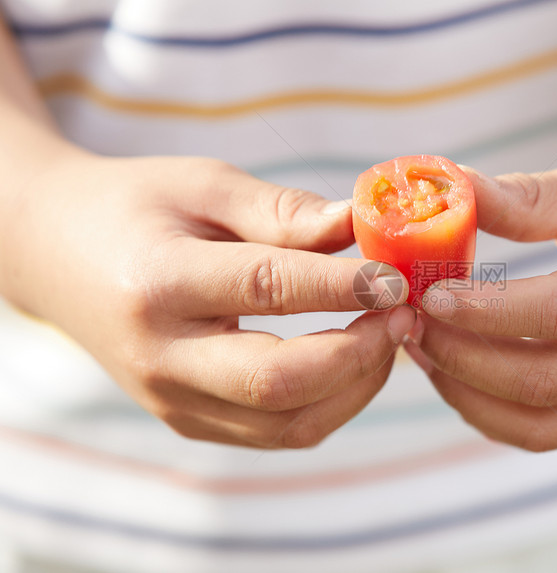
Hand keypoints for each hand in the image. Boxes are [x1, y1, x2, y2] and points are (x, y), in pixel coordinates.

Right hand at [1, 154, 413, 447]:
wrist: (58, 256)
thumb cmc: (136, 208)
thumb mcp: (203, 185)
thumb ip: (282, 211)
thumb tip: (361, 224)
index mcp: (157, 283)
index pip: (266, 290)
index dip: (344, 285)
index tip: (400, 275)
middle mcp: (161, 357)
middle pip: (280, 382)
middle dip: (360, 352)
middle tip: (405, 311)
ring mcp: (173, 401)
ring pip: (289, 423)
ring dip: (357, 384)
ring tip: (388, 331)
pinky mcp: (190, 420)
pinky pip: (278, 432)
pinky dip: (332, 402)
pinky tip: (354, 357)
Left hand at [405, 136, 556, 450]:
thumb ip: (529, 198)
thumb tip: (449, 191)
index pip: (556, 316)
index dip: (482, 311)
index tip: (425, 292)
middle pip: (543, 381)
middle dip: (462, 359)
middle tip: (409, 324)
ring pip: (543, 423)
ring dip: (471, 395)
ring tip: (424, 350)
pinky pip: (555, 429)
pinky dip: (499, 413)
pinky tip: (461, 374)